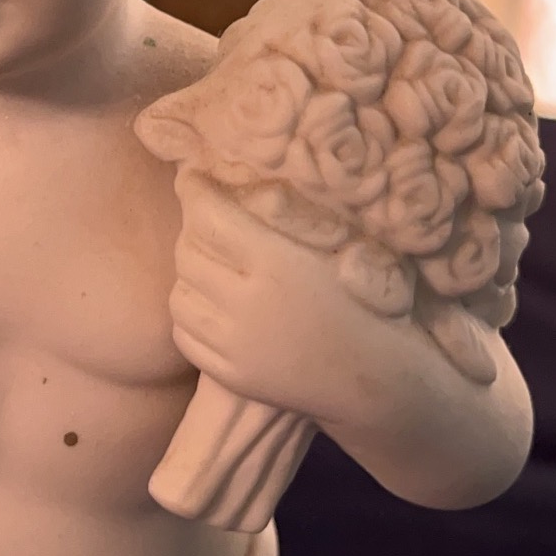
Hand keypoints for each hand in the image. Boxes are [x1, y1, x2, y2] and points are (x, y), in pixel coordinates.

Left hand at [167, 174, 420, 433]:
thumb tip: (233, 182)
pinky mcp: (230, 375)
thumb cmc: (363, 301)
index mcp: (279, 263)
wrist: (375, 377)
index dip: (193, 191)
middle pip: (187, 253)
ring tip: (212, 267)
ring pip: (179, 295)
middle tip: (207, 222)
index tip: (191, 178)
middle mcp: (250, 304)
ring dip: (190, 275)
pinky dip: (192, 315)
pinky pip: (184, 334)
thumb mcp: (335, 247)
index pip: (209, 217)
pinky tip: (213, 305)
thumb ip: (284, 215)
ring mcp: (236, 345)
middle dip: (191, 230)